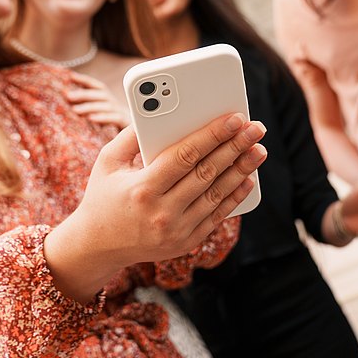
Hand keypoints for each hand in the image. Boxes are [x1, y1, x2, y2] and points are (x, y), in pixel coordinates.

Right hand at [44, 113, 266, 299]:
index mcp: (142, 189)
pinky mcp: (186, 242)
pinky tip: (247, 179)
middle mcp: (162, 213)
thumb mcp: (107, 162)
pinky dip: (234, 197)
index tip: (234, 118)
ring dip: (242, 171)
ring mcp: (177, 231)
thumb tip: (160, 111)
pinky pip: (216, 216)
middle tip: (256, 128)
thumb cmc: (102, 196)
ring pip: (217, 195)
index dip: (212, 135)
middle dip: (235, 147)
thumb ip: (131, 135)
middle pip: (207, 174)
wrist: (99, 246)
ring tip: (258, 150)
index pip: (185, 157)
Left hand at [64, 72, 130, 127]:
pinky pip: (116, 118)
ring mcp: (123, 114)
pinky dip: (103, 117)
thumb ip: (90, 112)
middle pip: (102, 94)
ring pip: (107, 106)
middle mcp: (117, 105)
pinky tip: (91, 119)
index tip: (70, 76)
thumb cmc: (115, 132)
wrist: (136, 142)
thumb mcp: (101, 120)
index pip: (98, 87)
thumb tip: (70, 105)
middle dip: (84, 94)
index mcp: (110, 102)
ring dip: (90, 107)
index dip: (86, 80)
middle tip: (68, 96)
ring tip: (75, 110)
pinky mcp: (127, 124)